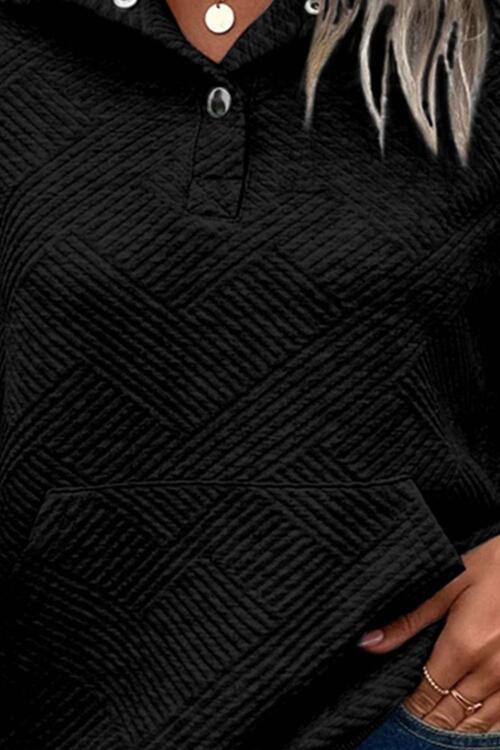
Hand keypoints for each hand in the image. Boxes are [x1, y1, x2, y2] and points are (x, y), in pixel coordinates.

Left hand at [357, 535, 499, 732]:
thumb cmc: (489, 568)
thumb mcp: (445, 586)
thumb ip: (408, 620)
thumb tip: (368, 642)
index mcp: (464, 646)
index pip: (428, 693)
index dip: (411, 704)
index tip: (397, 705)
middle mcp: (491, 670)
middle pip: (452, 713)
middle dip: (429, 718)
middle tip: (410, 716)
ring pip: (479, 722)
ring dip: (455, 724)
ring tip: (434, 718)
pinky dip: (482, 722)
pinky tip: (466, 716)